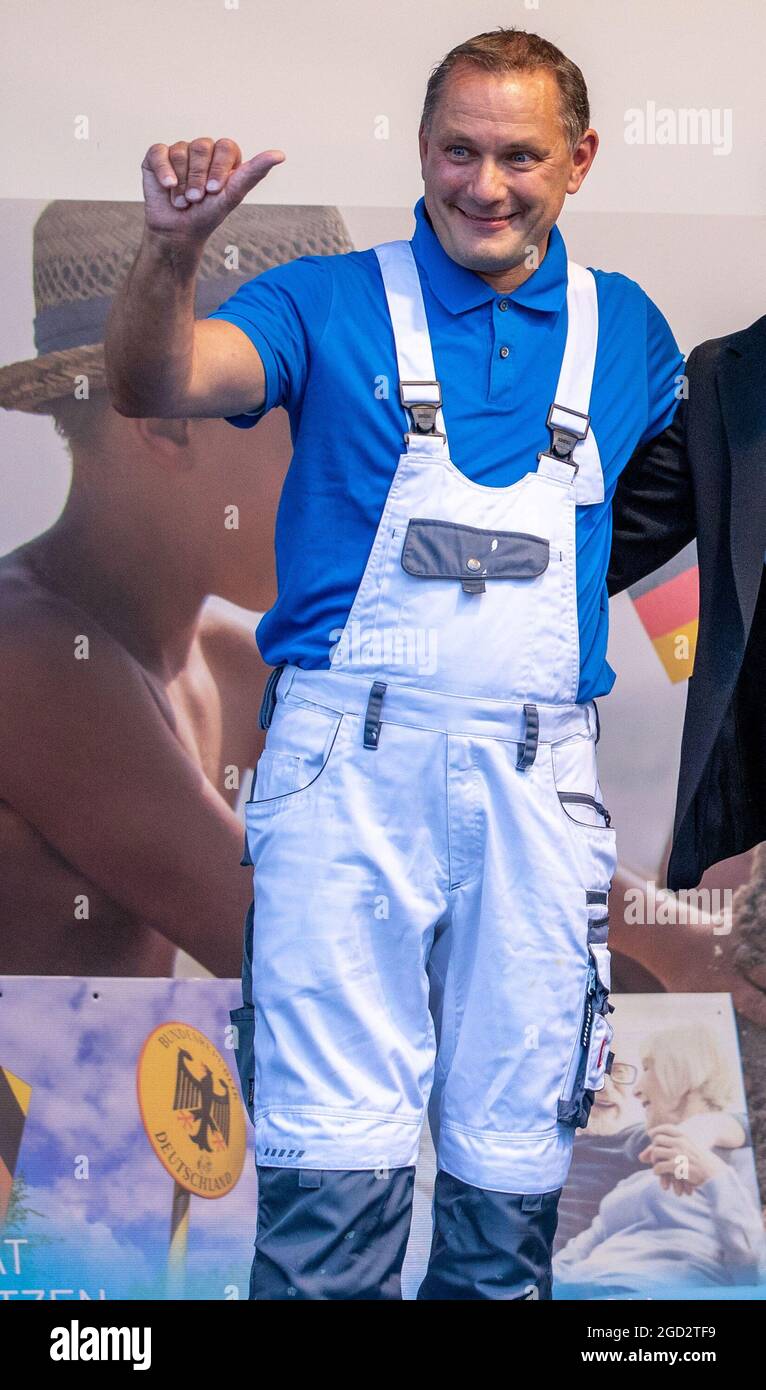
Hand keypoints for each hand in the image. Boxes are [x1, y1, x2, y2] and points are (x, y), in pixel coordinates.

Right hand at [141, 137, 284, 244]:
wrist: (177, 234)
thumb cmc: (207, 216)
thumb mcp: (232, 195)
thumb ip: (254, 173)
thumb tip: (280, 154)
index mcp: (223, 157)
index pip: (226, 146)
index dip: (219, 169)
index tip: (214, 192)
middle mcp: (202, 150)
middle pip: (202, 146)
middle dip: (198, 178)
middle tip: (196, 200)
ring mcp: (180, 151)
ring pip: (181, 151)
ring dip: (181, 182)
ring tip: (182, 201)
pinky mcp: (158, 156)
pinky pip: (159, 152)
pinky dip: (164, 171)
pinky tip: (167, 186)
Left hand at [638, 1122, 726, 1194]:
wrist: (715, 1174)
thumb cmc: (703, 1163)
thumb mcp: (690, 1150)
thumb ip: (671, 1147)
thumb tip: (642, 1156)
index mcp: (686, 1137)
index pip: (667, 1128)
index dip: (657, 1131)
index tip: (651, 1135)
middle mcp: (681, 1143)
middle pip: (657, 1139)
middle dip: (654, 1148)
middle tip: (656, 1156)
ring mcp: (679, 1154)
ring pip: (656, 1152)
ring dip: (654, 1160)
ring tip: (657, 1166)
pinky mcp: (677, 1166)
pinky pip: (659, 1167)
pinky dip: (657, 1171)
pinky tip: (660, 1173)